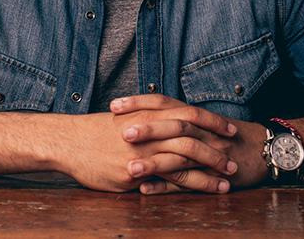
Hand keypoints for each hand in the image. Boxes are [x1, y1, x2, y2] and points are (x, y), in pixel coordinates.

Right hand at [49, 97, 239, 193]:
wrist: (69, 141)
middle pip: (194, 138)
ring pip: (187, 160)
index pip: (190, 114)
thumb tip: (169, 121)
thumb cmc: (96, 130)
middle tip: (234, 161)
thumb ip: (150, 118)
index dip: (213, 122)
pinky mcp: (137, 172)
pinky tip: (202, 192)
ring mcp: (145, 151)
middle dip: (217, 150)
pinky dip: (190, 186)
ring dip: (210, 172)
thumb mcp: (127, 116)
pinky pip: (170, 180)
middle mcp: (151, 129)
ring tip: (226, 182)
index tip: (230, 129)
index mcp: (150, 112)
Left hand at [110, 94, 269, 193]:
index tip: (114, 104)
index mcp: (193, 116)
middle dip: (148, 129)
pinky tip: (146, 190)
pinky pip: (188, 183)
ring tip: (129, 168)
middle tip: (122, 132)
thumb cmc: (226, 135)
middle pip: (173, 126)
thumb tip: (141, 114)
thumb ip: (174, 117)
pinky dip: (167, 187)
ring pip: (179, 157)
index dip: (139, 102)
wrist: (263, 149)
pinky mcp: (212, 176)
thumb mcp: (200, 121)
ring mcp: (207, 154)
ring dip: (154, 163)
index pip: (163, 102)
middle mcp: (200, 131)